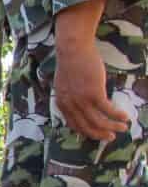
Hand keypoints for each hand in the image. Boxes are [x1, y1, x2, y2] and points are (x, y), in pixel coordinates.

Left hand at [55, 0, 129, 141]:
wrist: (72, 49)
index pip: (73, 125)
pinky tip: (125, 117)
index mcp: (61, 103)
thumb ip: (70, 96)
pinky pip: (108, 110)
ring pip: (98, 122)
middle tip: (111, 137)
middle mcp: (69, 105)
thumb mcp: (65, 84)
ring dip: (112, 127)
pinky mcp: (93, 93)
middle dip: (99, 134)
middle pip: (85, 127)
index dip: (86, 132)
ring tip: (122, 128)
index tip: (97, 134)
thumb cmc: (71, 63)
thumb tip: (81, 103)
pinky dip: (117, 116)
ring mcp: (81, 100)